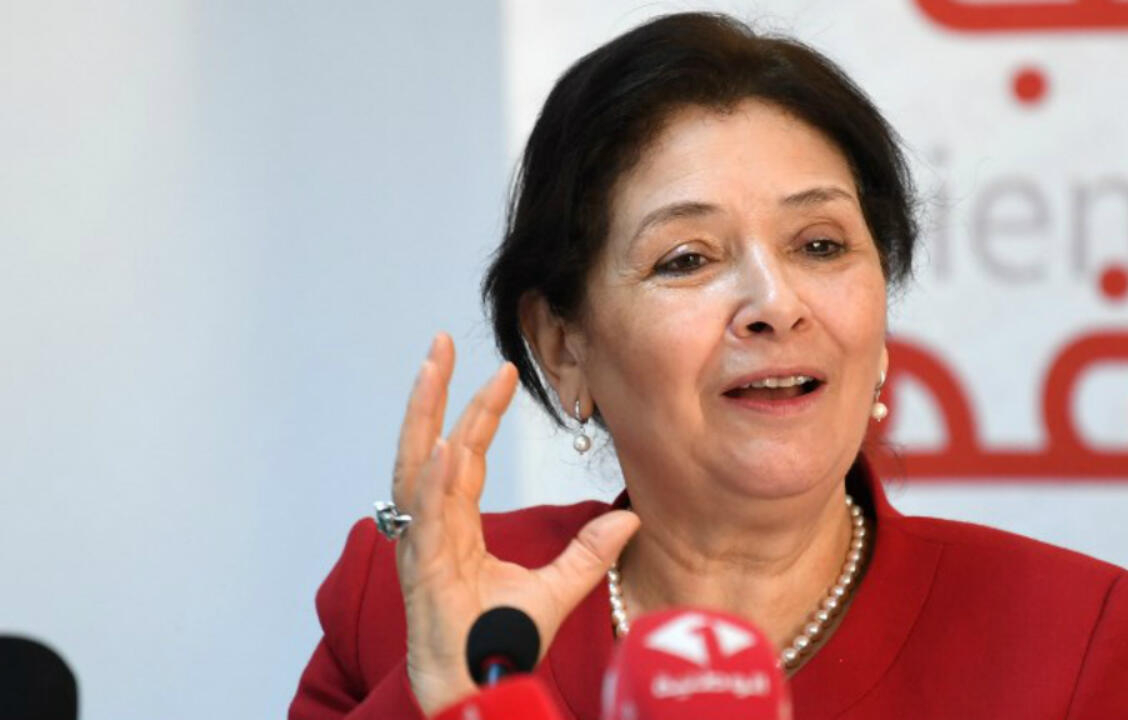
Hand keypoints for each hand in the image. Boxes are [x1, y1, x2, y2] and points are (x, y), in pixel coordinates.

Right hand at [392, 333, 639, 714]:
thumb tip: (629, 517)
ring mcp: (423, 545)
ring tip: (434, 370)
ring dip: (425, 416)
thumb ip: (589, 552)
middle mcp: (432, 527)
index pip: (465, 454)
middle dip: (432, 392)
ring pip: (416, 468)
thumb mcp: (556, 589)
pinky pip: (429, 518)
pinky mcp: (424, 570)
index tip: (505, 371)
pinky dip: (435, 481)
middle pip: (426, 445)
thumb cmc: (499, 644)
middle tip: (440, 341)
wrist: (478, 689)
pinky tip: (447, 445)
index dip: (480, 412)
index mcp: (456, 525)